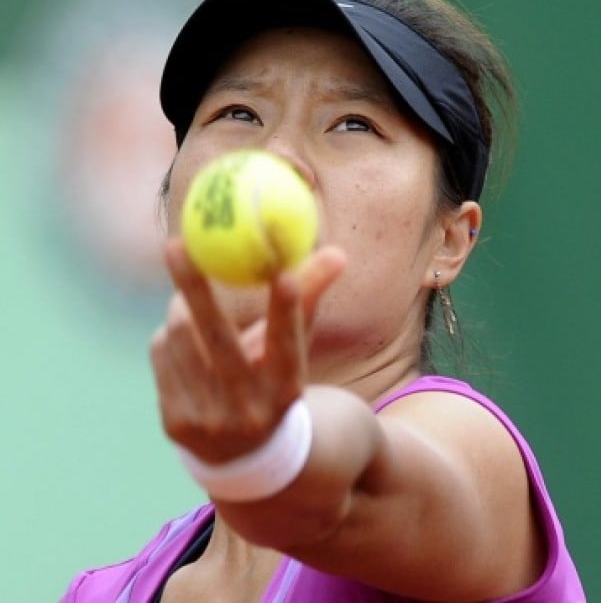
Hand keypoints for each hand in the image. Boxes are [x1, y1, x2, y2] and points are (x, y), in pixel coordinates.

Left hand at [150, 238, 344, 463]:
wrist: (245, 456)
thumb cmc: (273, 378)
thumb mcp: (294, 347)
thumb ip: (308, 299)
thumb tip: (338, 253)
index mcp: (287, 387)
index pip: (288, 342)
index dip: (287, 309)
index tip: (283, 272)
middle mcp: (251, 407)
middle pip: (217, 336)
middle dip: (194, 286)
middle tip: (176, 244)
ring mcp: (210, 419)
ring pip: (180, 338)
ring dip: (180, 310)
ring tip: (188, 306)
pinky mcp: (175, 424)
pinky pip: (161, 354)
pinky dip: (168, 337)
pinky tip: (182, 347)